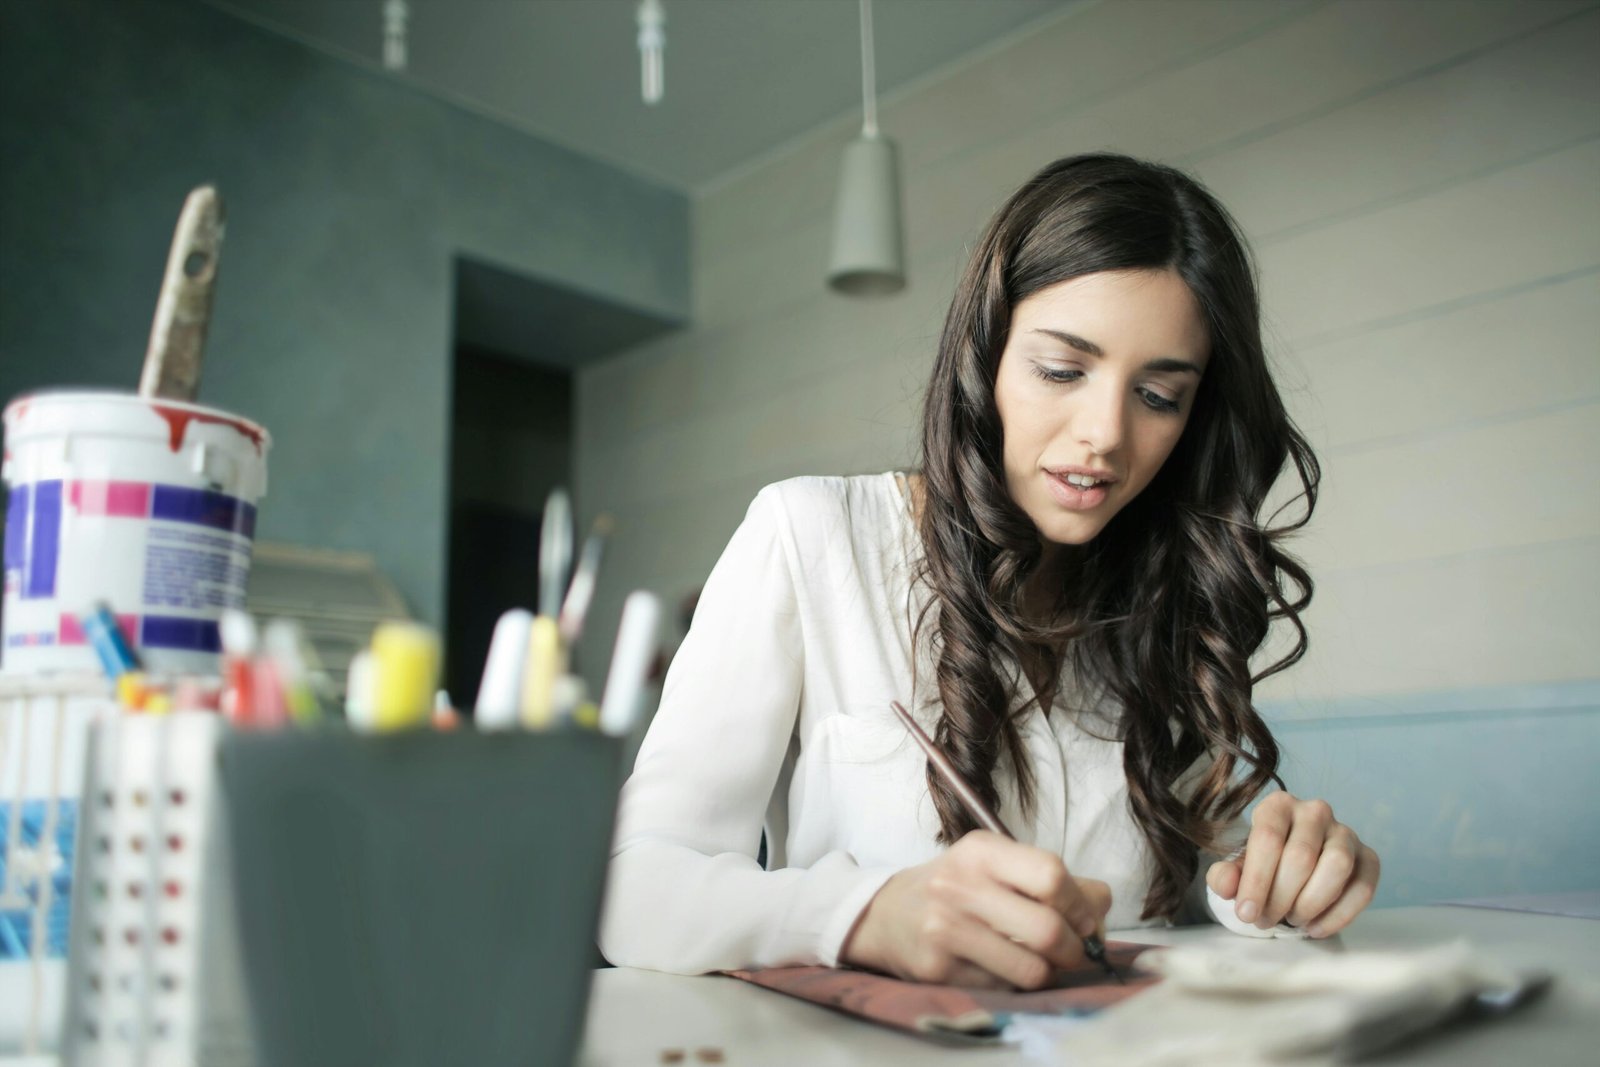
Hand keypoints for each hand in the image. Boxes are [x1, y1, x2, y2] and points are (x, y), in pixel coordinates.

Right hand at [840, 830, 1111, 989]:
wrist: (886, 914)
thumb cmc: (956, 887)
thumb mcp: (995, 864)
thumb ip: (1050, 879)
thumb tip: (1102, 907)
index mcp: (982, 851)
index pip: (1052, 876)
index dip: (1081, 905)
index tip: (1086, 920)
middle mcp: (960, 886)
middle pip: (1048, 930)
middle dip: (1073, 948)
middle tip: (1070, 950)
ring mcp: (945, 929)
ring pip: (1032, 970)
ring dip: (1047, 972)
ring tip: (1037, 961)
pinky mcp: (938, 968)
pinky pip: (1004, 988)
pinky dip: (1014, 984)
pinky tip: (999, 967)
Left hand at [1206, 792, 1379, 937]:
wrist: (1292, 867)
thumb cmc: (1263, 865)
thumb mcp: (1238, 869)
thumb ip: (1225, 876)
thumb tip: (1227, 885)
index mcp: (1278, 805)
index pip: (1268, 838)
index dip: (1256, 880)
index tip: (1246, 913)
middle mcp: (1315, 811)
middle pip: (1301, 856)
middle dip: (1280, 897)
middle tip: (1265, 920)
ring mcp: (1346, 833)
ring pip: (1337, 867)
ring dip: (1311, 903)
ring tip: (1292, 919)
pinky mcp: (1369, 857)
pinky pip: (1363, 887)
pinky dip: (1339, 915)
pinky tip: (1315, 927)